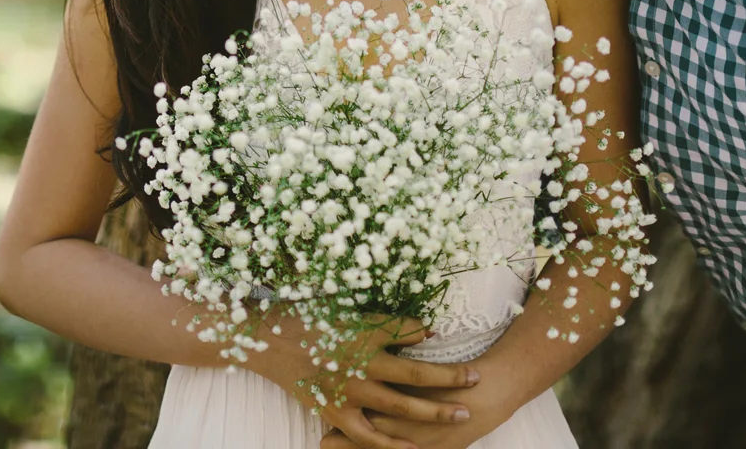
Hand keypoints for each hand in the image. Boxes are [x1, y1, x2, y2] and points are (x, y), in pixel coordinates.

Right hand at [256, 319, 480, 448]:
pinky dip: (391, 444)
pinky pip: (368, 435)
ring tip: (460, 415)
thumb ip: (390, 323)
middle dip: (450, 380)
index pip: (412, 337)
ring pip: (400, 407)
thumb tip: (428, 330)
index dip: (434, 339)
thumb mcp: (350, 311)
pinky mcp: (335, 412)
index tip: (456, 346)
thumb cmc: (310, 319)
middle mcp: (362, 364)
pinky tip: (413, 448)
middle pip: (416, 375)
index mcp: (366, 335)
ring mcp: (349, 391)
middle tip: (477, 382)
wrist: (269, 341)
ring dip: (433, 412)